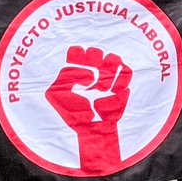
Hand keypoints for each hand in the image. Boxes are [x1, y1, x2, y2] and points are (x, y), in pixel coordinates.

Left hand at [46, 46, 131, 174]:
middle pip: (95, 51)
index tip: (75, 68)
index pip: (77, 51)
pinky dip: (121, 78)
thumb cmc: (73, 112)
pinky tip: (112, 91)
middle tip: (91, 76)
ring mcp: (108, 77)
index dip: (77, 56)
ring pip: (113, 57)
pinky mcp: (121, 86)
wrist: (91, 129)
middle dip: (93, 61)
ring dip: (108, 69)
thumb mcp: (55, 95)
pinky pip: (127, 72)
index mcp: (76, 70)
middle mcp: (93, 70)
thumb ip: (63, 78)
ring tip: (101, 86)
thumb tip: (88, 74)